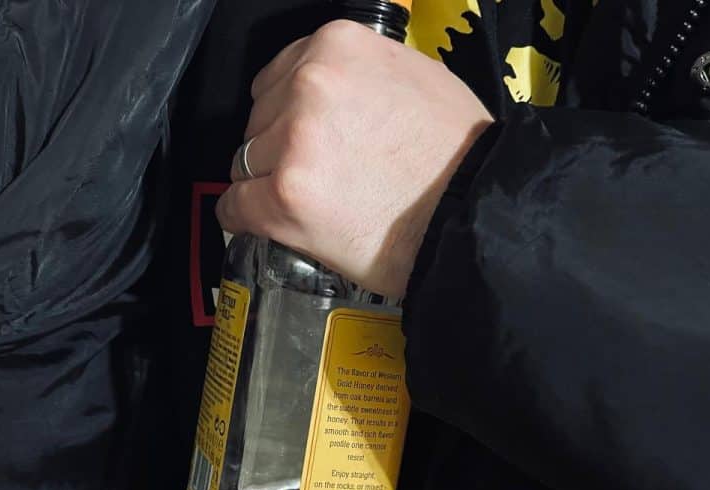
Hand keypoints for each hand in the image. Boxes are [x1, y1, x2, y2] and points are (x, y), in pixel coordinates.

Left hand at [217, 20, 492, 296]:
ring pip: (245, 162)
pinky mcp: (285, 196)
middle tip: (321, 174)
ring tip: (312, 203)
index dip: (289, 112)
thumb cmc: (458, 154)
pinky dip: (243, 218)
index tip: (304, 135)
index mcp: (337, 46)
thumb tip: (326, 89)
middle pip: (259, 119)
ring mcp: (294, 141)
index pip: (277, 76)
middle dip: (280, 147)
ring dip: (267, 183)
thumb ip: (358, 75)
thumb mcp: (413, 75)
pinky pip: (234, 206)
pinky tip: (265, 223)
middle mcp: (310, 84)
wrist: (475, 212)